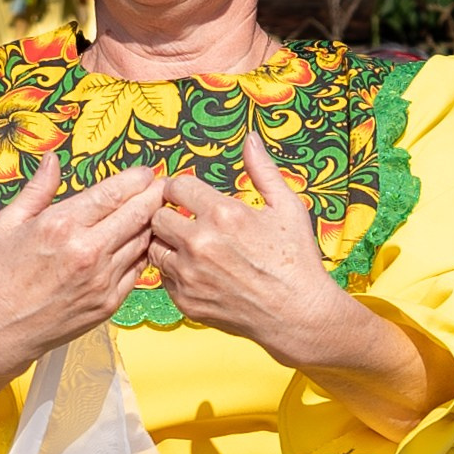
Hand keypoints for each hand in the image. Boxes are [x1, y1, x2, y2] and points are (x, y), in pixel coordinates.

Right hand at [0, 152, 164, 377]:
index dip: (136, 179)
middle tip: (164, 185)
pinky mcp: (109, 303)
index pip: (113, 194)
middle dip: (155, 195)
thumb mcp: (8, 222)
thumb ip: (37, 189)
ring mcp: (101, 279)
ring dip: (154, 223)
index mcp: (62, 225)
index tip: (146, 172)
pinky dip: (143, 252)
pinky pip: (137, 269)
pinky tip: (143, 242)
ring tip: (159, 210)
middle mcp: (87, 251)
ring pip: (142, 242)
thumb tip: (52, 159)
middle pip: (138, 214)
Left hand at [148, 131, 337, 361]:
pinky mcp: (185, 300)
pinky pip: (163, 277)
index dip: (180, 188)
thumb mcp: (286, 207)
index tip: (187, 194)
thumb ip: (262, 169)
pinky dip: (175, 271)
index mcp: (223, 214)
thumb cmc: (296, 259)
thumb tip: (250, 138)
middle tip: (186, 219)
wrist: (299, 315)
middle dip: (169, 213)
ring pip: (154, 246)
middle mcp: (200, 243)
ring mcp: (190, 275)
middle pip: (157, 215)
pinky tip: (198, 270)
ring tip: (190, 244)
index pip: (176, 186)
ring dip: (167, 242)